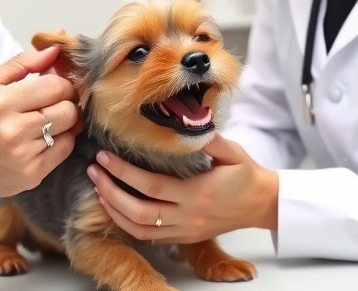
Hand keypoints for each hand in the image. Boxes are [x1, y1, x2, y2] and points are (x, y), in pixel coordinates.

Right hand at [0, 44, 81, 230]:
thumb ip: (23, 63)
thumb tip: (56, 48)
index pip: (55, 86)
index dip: (63, 83)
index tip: (57, 86)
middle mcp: (11, 129)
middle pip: (67, 108)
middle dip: (67, 102)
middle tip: (55, 103)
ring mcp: (23, 155)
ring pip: (69, 129)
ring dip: (64, 122)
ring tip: (48, 121)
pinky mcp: (31, 174)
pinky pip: (64, 151)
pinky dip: (61, 141)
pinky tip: (45, 139)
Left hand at [87, 135, 278, 243]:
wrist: (263, 204)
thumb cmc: (247, 175)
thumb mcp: (232, 152)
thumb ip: (208, 139)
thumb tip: (187, 119)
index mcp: (198, 193)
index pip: (151, 185)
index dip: (123, 172)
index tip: (104, 157)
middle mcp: (189, 215)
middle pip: (139, 210)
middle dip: (110, 191)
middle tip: (94, 171)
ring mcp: (186, 230)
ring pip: (140, 229)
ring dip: (115, 211)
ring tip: (98, 189)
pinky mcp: (186, 238)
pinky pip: (150, 238)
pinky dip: (129, 225)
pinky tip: (117, 209)